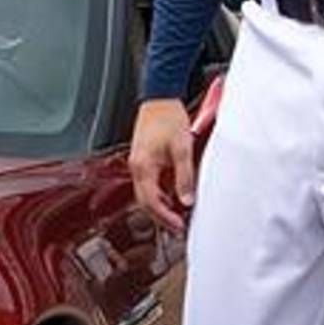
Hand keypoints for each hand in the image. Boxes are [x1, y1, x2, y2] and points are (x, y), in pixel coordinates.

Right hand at [129, 98, 197, 235]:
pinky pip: (147, 183)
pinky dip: (158, 194)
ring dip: (159, 206)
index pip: (151, 202)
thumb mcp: (182, 149)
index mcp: (143, 167)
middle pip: (145, 202)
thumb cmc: (168, 117)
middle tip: (177, 227)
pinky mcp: (142, 158)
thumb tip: (187, 200)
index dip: (165, 217)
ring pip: (145, 193)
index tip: (178, 226)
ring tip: (176, 215)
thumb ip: (184, 177)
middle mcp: (136, 167)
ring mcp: (138, 163)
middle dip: (161, 217)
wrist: (160, 96)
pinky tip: (170, 196)